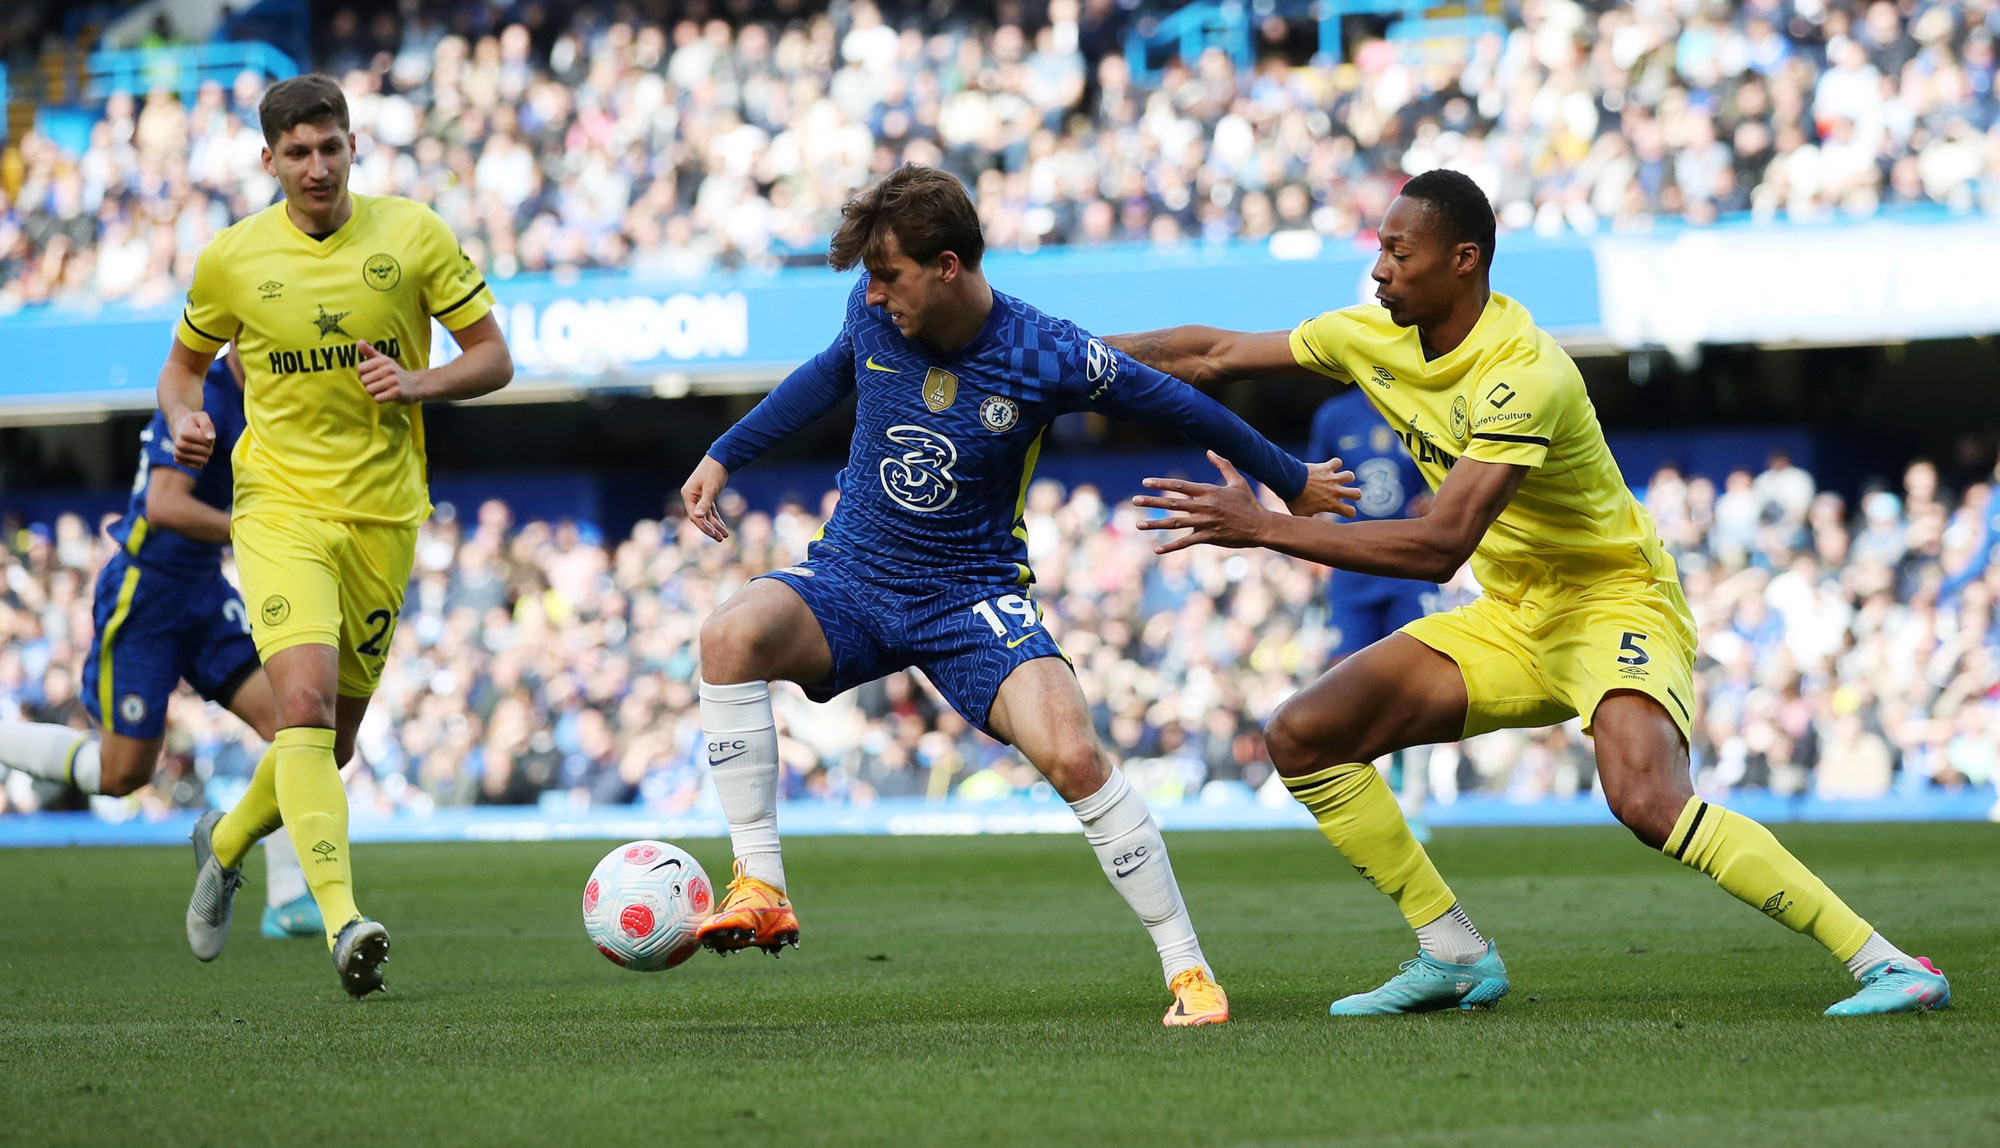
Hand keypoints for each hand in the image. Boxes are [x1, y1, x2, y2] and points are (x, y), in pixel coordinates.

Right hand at [171, 410, 215, 467]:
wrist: (178, 427)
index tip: (203, 433)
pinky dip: (199, 460)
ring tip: (197, 445)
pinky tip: (194, 452)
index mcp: (185, 434)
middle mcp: (180, 445)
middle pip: (208, 452)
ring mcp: (178, 453)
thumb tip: (211, 438)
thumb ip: (207, 425)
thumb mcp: (202, 417)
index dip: (210, 438)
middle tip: (201, 440)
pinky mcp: (178, 460)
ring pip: (204, 460)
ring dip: (204, 453)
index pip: (209, 442)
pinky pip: (198, 466)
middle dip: (209, 446)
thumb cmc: (193, 422)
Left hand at [358, 340, 424, 403]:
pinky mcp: (396, 393)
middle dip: (369, 385)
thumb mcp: (384, 360)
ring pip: (370, 390)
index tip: (372, 376)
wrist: (416, 384)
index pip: (361, 369)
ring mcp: (393, 381)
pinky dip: (381, 399)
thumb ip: (370, 351)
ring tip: (383, 389)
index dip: (363, 375)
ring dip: (374, 393)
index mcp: (383, 360)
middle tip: (379, 384)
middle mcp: (388, 369)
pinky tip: (387, 395)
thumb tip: (359, 341)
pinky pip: (378, 398)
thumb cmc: (395, 373)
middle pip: (364, 381)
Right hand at [680, 455, 730, 541]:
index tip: (714, 534)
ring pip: (706, 515)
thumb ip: (705, 503)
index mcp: (688, 494)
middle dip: (710, 528)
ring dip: (715, 525)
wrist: (721, 459)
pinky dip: (716, 518)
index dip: (704, 526)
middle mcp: (691, 497)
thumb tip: (697, 516)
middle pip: (700, 517)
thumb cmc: (714, 472)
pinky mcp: (705, 496)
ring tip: (724, 535)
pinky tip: (722, 526)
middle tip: (720, 538)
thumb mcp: (711, 488)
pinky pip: (710, 510)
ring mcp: (697, 496)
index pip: (694, 515)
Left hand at [1130, 451, 1273, 554]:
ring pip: (1174, 524)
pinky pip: (1186, 542)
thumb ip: (1223, 465)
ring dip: (1155, 524)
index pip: (1180, 486)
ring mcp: (1205, 523)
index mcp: (1208, 492)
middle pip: (1172, 503)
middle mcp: (1204, 506)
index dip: (1161, 484)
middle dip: (1151, 502)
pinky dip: (1171, 547)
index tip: (1145, 482)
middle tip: (1134, 500)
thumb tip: (1210, 450)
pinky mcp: (1208, 537)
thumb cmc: (1248, 502)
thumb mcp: (1237, 481)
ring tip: (1138, 525)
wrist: (1260, 525)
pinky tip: (1157, 550)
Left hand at [1287, 458, 1361, 518]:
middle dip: (1354, 494)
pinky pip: (1337, 462)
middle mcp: (1335, 492)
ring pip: (1350, 476)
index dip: (1348, 511)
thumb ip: (1309, 521)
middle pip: (1357, 494)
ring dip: (1346, 477)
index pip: (1351, 512)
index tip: (1342, 509)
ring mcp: (1332, 479)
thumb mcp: (1302, 515)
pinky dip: (1335, 464)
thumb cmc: (1294, 500)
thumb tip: (1308, 527)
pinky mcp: (1327, 467)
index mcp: (1331, 505)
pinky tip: (1330, 467)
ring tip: (1338, 479)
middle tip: (1345, 493)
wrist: (1289, 482)